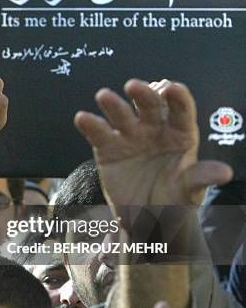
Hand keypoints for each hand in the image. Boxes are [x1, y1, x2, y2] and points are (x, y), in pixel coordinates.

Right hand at [75, 79, 231, 206]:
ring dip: (113, 104)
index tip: (170, 88)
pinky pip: (98, 133)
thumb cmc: (174, 202)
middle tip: (134, 86)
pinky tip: (82, 118)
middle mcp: (154, 129)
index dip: (177, 97)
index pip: (181, 109)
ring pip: (121, 114)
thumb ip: (200, 178)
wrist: (146, 221)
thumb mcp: (189, 193)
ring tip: (104, 96)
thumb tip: (225, 172)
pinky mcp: (108, 148)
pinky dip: (90, 124)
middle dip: (142, 93)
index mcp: (180, 134)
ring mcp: (130, 136)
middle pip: (149, 105)